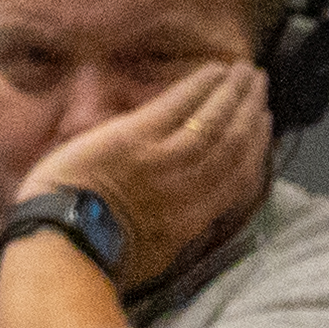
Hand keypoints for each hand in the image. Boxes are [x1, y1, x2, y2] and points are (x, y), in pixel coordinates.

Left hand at [25, 60, 274, 279]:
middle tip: (261, 88)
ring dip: (233, 93)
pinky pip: (179, 105)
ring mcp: (163, 161)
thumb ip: (178, 232)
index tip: (265, 126)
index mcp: (192, 222)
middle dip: (251, 114)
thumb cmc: (96, 256)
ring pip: (214, 123)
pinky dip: (201, 86)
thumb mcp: (153, 257)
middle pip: (233, 147)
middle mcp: (187, 190)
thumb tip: (193, 218)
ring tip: (246, 71)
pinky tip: (214, 70)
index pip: (238, 179)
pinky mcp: (136, 138)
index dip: (257, 149)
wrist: (63, 243)